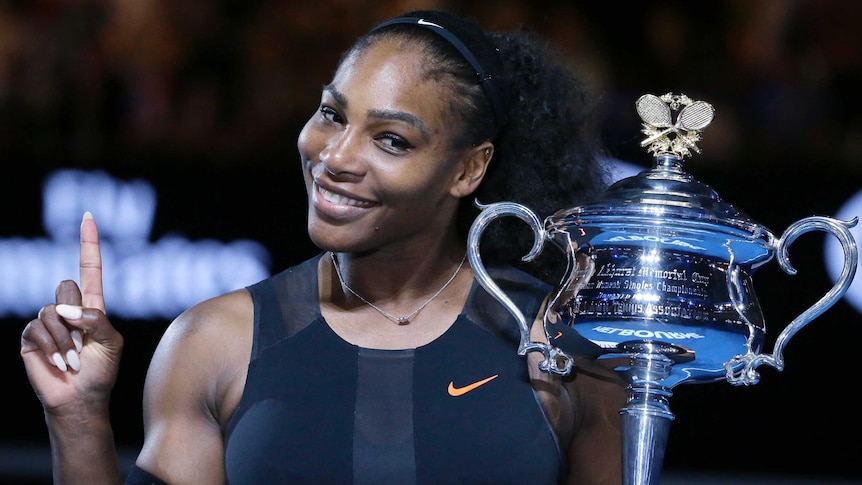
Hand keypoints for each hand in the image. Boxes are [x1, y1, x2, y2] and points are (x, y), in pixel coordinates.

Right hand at [20, 212, 122, 411]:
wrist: (80, 398)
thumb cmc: (101, 371)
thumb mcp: (112, 342)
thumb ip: (97, 319)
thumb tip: (65, 309)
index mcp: (92, 306)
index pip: (89, 269)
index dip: (88, 243)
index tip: (88, 216)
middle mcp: (68, 309)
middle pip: (66, 286)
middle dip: (76, 316)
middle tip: (84, 344)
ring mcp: (48, 322)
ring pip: (52, 311)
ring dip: (66, 340)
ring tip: (73, 361)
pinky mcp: (31, 336)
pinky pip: (37, 328)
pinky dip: (52, 348)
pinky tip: (59, 364)